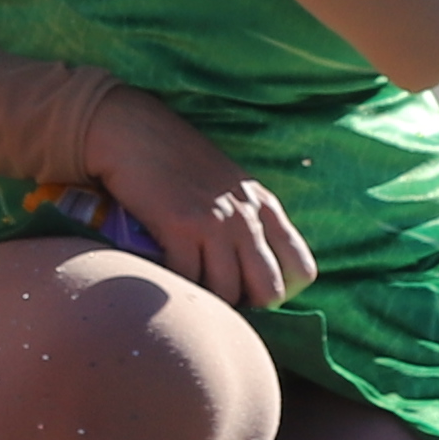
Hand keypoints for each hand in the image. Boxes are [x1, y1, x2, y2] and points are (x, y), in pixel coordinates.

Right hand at [83, 83, 313, 309]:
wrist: (136, 134)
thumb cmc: (181, 162)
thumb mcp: (233, 188)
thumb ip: (252, 223)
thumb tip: (255, 274)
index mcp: (266, 207)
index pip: (302, 269)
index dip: (281, 291)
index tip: (252, 290)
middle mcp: (247, 217)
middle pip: (270, 292)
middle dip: (247, 305)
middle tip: (219, 296)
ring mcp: (216, 222)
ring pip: (228, 294)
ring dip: (207, 299)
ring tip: (190, 284)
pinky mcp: (180, 227)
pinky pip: (187, 280)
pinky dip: (176, 286)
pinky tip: (166, 274)